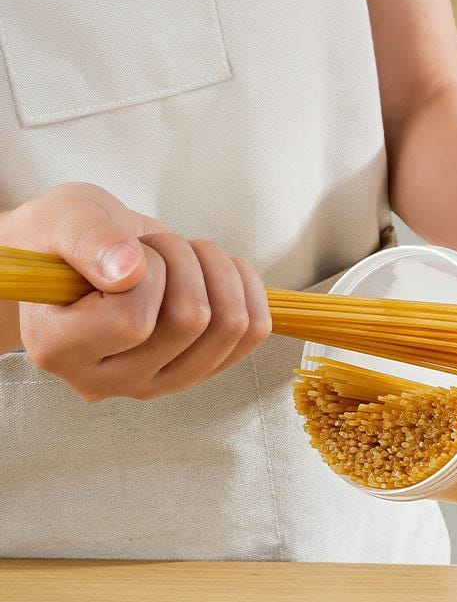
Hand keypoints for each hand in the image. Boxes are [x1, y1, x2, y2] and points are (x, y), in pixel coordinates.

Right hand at [7, 183, 270, 399]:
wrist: (86, 258)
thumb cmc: (65, 239)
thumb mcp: (63, 218)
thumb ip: (87, 240)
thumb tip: (128, 272)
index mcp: (59, 349)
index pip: (130, 321)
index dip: (146, 271)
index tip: (127, 250)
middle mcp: (109, 381)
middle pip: (189, 322)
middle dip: (183, 260)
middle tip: (156, 246)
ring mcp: (158, 383)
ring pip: (228, 327)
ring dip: (216, 271)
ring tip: (182, 255)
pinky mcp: (197, 373)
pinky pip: (253, 333)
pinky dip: (246, 288)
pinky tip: (218, 269)